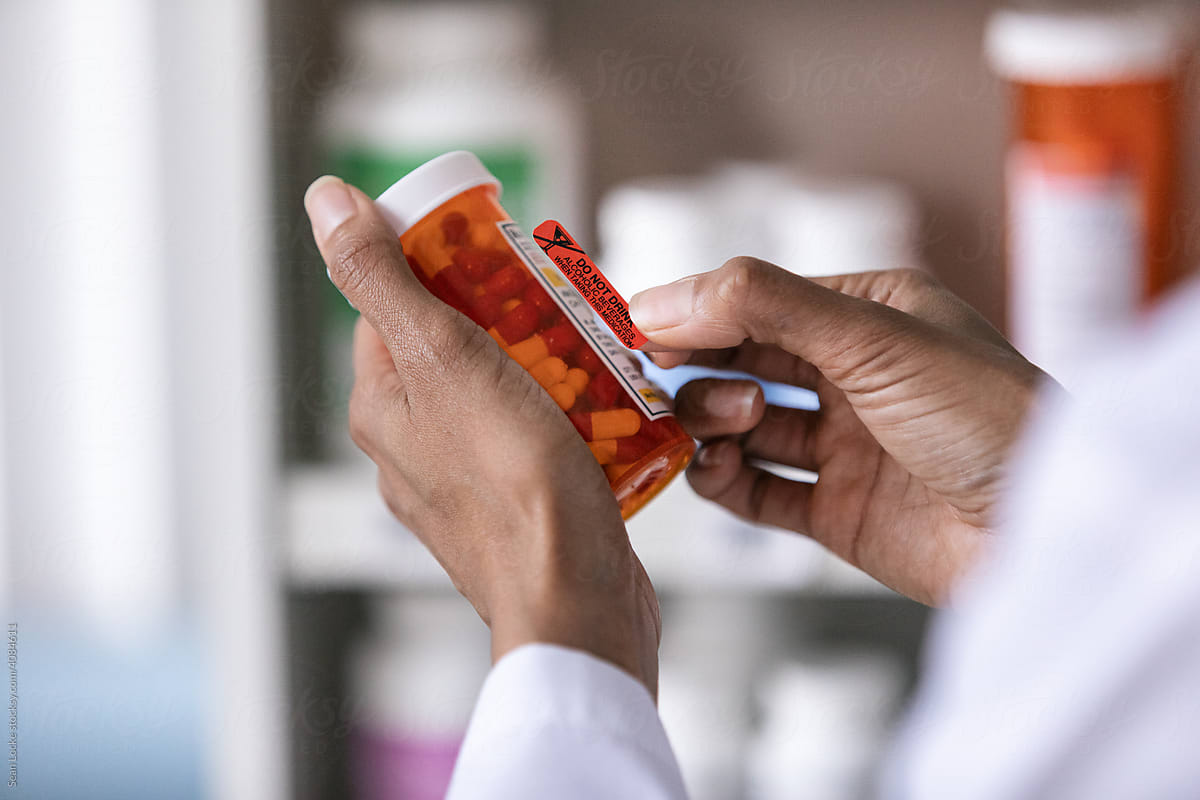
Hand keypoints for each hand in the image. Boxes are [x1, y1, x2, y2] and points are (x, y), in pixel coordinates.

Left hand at [304, 176, 660, 692]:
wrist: (576, 597)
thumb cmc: (515, 486)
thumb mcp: (445, 357)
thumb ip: (383, 278)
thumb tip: (325, 201)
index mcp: (381, 408)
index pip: (392, 307)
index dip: (439, 266)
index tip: (494, 248)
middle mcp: (408, 449)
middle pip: (450, 349)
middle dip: (503, 316)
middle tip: (555, 298)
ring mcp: (460, 486)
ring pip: (494, 395)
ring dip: (538, 365)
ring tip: (586, 350)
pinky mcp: (512, 511)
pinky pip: (530, 441)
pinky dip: (561, 415)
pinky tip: (598, 409)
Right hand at [630, 259, 1047, 604]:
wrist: (1047, 536)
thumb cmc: (990, 417)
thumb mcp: (874, 337)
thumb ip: (766, 305)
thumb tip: (667, 295)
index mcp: (871, 313)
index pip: (759, 299)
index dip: (696, 310)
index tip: (636, 326)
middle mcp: (854, 375)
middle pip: (743, 360)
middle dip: (699, 367)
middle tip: (657, 380)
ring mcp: (845, 445)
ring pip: (743, 426)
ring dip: (714, 421)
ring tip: (727, 425)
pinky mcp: (837, 510)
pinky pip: (757, 492)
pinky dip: (723, 482)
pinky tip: (715, 471)